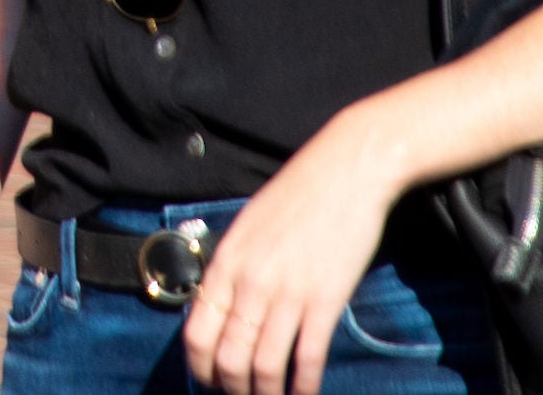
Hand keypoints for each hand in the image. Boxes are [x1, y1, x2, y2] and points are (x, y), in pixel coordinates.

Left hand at [183, 112, 405, 394]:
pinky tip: (304, 394)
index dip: (201, 368)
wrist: (346, 170)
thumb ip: (232, 268)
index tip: (211, 382)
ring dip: (266, 394)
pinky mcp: (325, 300)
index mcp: (226, 263)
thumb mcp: (247, 227)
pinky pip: (307, 357)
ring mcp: (288, 293)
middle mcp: (250, 282)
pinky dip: (303, 386)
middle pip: (228, 359)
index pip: (196, 333)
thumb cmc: (297, 195)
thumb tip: (220, 310)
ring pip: (264, 366)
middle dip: (232, 390)